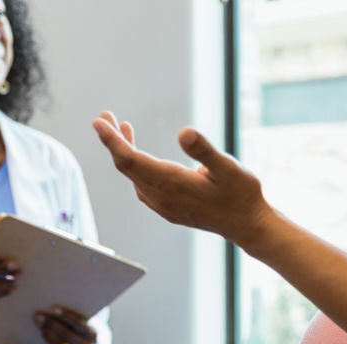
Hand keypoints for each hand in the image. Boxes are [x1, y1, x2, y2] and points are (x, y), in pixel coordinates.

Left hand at [34, 305, 96, 343]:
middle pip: (68, 335)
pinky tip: (43, 333)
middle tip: (40, 316)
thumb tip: (49, 309)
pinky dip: (49, 341)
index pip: (79, 323)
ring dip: (49, 333)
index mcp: (93, 334)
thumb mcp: (79, 322)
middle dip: (53, 324)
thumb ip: (69, 316)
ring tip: (40, 324)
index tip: (53, 308)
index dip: (66, 315)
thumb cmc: (77, 328)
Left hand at [91, 111, 274, 249]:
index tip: (99, 121)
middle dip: (113, 140)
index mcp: (171, 184)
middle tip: (104, 116)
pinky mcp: (167, 209)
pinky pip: (141, 185)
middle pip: (126, 166)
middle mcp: (161, 197)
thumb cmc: (241, 194)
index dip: (112, 140)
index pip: (130, 160)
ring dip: (124, 152)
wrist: (247, 225)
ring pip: (133, 176)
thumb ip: (204, 150)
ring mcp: (163, 205)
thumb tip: (184, 132)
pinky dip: (135, 166)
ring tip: (121, 127)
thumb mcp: (228, 167)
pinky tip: (139, 155)